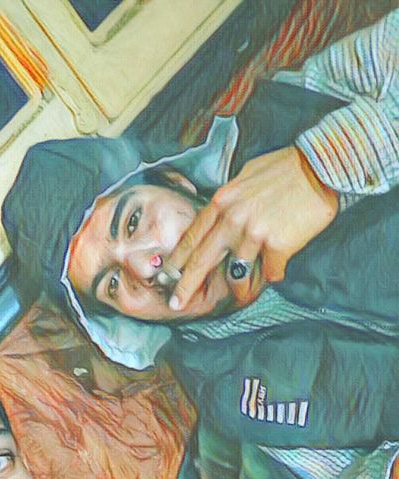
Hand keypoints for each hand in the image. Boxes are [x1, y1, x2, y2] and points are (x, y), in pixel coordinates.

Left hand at [168, 146, 338, 310]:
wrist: (322, 165)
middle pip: (201, 261)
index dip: (177, 260)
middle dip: (186, 286)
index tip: (166, 277)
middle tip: (177, 303)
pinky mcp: (277, 246)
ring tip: (243, 294)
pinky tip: (278, 268)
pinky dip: (274, 273)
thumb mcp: (246, 177)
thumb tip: (220, 215)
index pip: (192, 238)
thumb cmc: (286, 168)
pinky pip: (270, 272)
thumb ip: (229, 200)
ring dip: (240, 289)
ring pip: (236, 275)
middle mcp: (232, 220)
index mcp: (222, 203)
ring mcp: (253, 234)